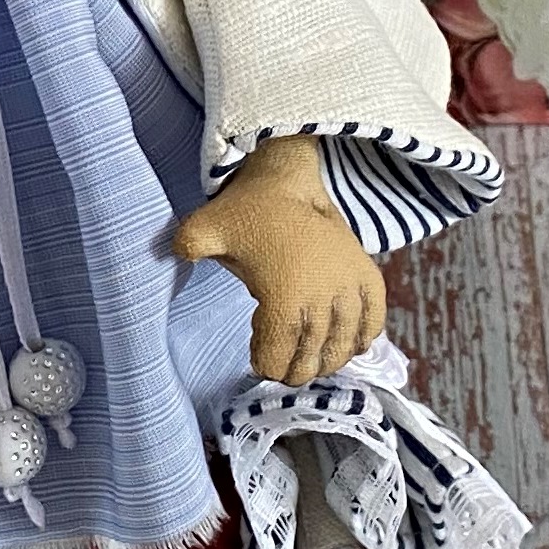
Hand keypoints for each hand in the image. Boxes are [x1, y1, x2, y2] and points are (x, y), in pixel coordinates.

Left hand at [172, 135, 385, 387]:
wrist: (288, 179)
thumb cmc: (248, 210)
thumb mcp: (206, 229)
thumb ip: (188, 247)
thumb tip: (174, 256)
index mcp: (284, 298)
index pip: (280, 356)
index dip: (268, 366)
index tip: (260, 363)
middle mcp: (322, 297)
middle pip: (313, 356)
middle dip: (296, 370)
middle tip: (284, 369)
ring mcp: (349, 286)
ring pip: (345, 343)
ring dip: (330, 360)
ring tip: (314, 362)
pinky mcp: (367, 274)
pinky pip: (374, 318)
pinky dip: (365, 336)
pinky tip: (350, 344)